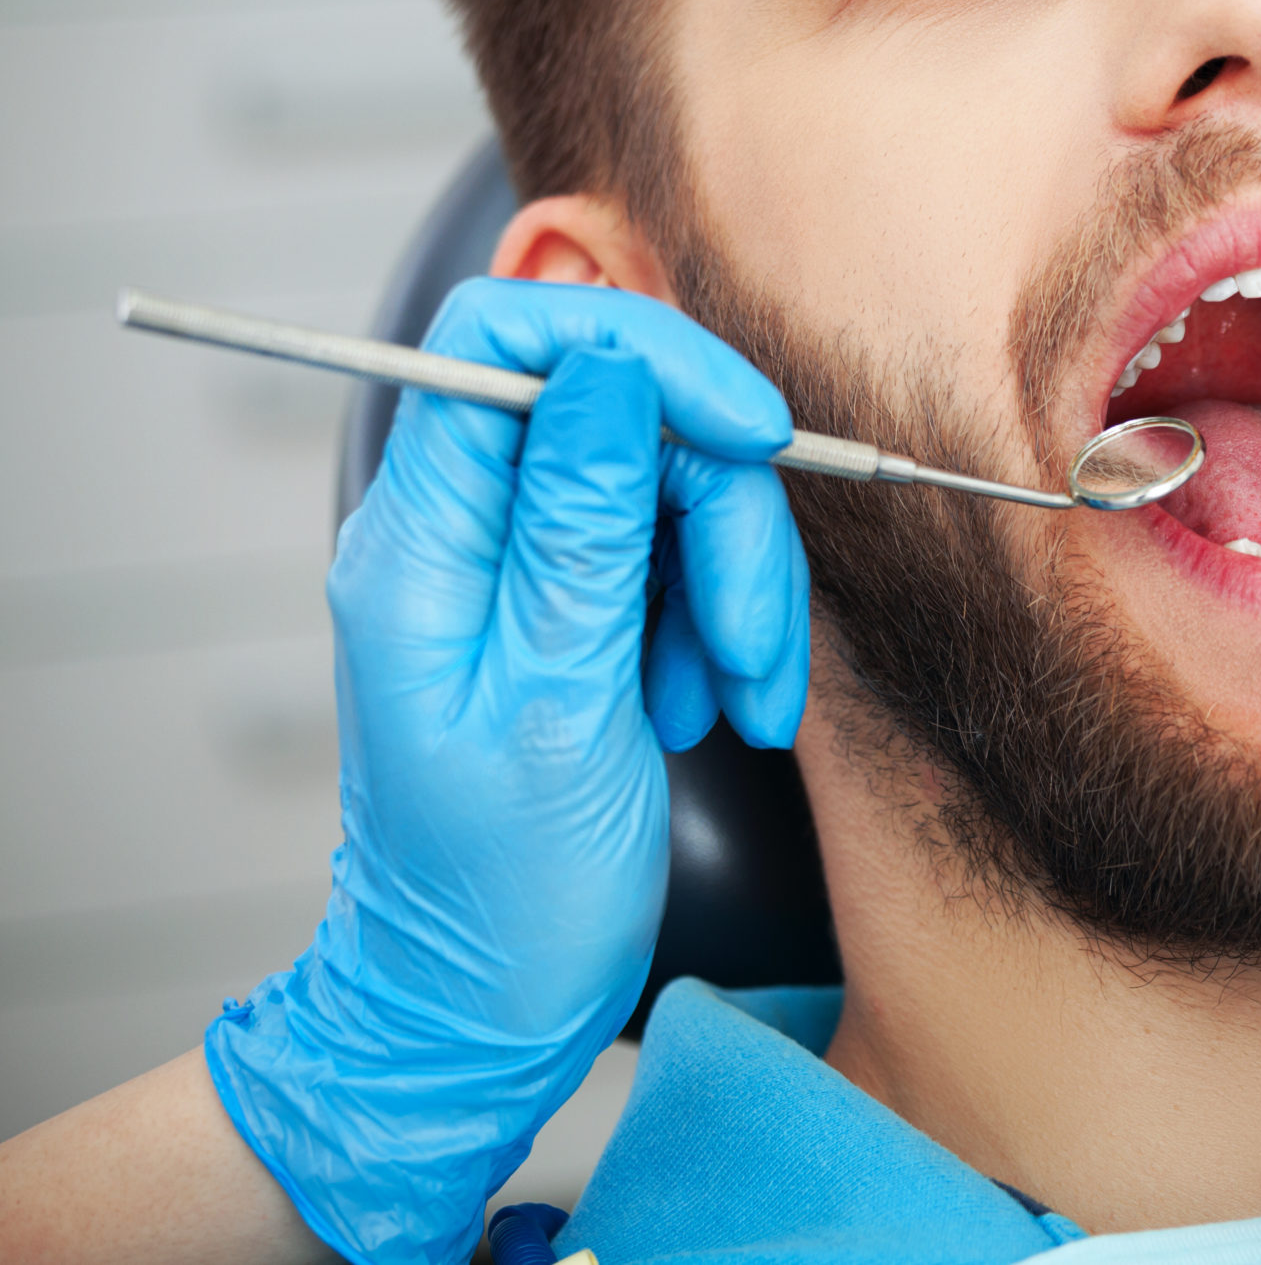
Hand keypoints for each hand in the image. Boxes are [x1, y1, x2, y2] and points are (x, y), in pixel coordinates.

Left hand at [201, 279, 810, 1264]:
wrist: (485, 1008)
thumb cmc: (500, 889)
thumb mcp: (557, 705)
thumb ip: (580, 525)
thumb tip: (606, 367)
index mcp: (423, 539)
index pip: (507, 338)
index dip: (641, 351)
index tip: (747, 432)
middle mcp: (465, 530)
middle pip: (626, 415)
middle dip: (722, 517)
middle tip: (753, 648)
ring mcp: (526, 567)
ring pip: (674, 487)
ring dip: (739, 591)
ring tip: (741, 702)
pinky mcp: (582, 608)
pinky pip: (685, 559)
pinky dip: (727, 629)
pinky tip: (722, 710)